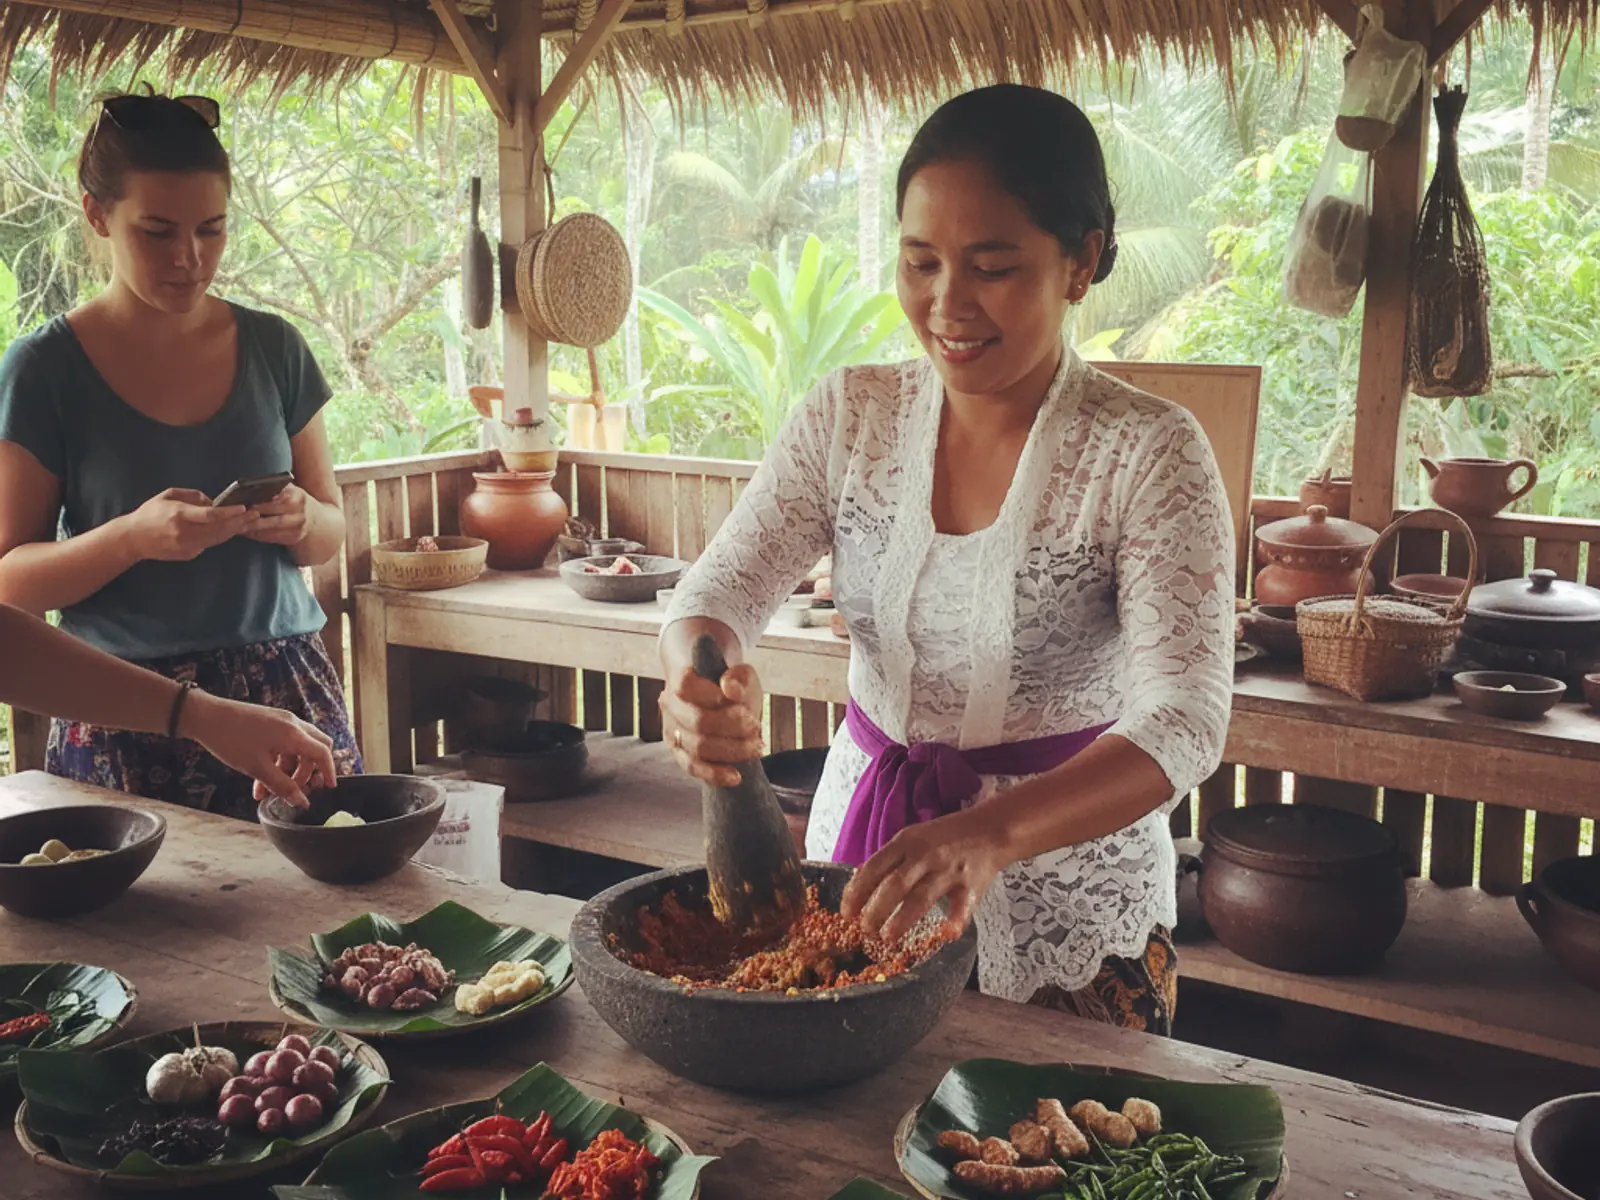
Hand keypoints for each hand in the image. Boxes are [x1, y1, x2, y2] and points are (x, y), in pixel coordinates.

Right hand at [128, 488, 256, 561]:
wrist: (133, 539)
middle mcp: (185, 533)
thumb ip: (192, 496)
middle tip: (256, 514)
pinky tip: (234, 529)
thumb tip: (213, 502)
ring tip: (251, 521)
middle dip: (240, 521)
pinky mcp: (190, 554)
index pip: (210, 515)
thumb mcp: (168, 496)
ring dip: (236, 530)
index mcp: (179, 515)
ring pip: (219, 538)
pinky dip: (223, 536)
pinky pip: (210, 544)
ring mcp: (188, 546)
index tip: (244, 508)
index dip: (229, 513)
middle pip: (220, 529)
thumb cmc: (150, 513)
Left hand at [180, 690, 336, 808]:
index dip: (329, 772)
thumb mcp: (256, 768)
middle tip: (299, 789)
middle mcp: (293, 724)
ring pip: (298, 748)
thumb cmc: (230, 740)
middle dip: (310, 771)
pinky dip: (279, 761)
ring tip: (271, 790)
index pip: (323, 753)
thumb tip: (301, 802)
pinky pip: (284, 743)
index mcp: (293, 734)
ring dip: (290, 770)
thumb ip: (282, 786)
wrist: (205, 716)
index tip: (329, 788)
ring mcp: (282, 721)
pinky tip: (261, 779)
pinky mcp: (270, 722)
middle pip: (316, 747)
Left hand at [243, 485, 309, 546]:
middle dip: (256, 520)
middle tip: (240, 518)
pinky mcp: (294, 538)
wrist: (315, 519)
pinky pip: (273, 538)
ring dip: (255, 530)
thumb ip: (278, 489)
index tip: (249, 505)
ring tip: (240, 526)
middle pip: (276, 519)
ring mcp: (299, 528)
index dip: (264, 505)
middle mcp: (301, 514)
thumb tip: (256, 489)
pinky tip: (248, 532)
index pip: (280, 501)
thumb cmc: (296, 502)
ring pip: (273, 531)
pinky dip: (258, 536)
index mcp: (299, 498)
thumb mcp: (292, 491)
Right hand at [658, 661, 763, 786]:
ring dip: (732, 749)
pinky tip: (736, 776)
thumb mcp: (742, 676)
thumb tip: (730, 688)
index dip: (711, 695)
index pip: (685, 686)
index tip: (739, 703)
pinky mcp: (679, 753)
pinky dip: (715, 773)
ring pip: (697, 747)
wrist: (722, 703)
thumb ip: (739, 678)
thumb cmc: (731, 687)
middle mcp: (671, 705)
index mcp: (680, 679)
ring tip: (756, 746)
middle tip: (756, 726)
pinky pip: (693, 768)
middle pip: (697, 721)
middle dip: (732, 727)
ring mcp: (673, 731)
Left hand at [840, 808, 1008, 942]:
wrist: (991, 828)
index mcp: (906, 842)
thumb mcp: (913, 837)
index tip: (846, 912)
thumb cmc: (946, 837)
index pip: (874, 867)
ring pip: (921, 897)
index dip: (857, 891)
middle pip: (894, 885)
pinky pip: (962, 906)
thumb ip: (890, 859)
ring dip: (902, 920)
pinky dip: (955, 921)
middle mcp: (925, 855)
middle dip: (876, 910)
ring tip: (886, 937)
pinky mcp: (970, 885)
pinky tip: (945, 935)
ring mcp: (948, 870)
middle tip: (865, 930)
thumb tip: (860, 882)